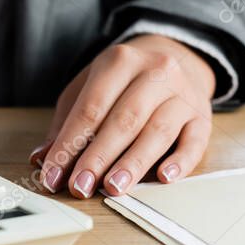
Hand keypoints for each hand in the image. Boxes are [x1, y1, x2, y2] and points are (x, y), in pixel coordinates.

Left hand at [31, 34, 215, 197]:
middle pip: (123, 121)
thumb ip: (66, 123)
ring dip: (133, 163)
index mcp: (119, 62)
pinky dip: (180, 161)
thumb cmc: (123, 82)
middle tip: (80, 186)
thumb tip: (42, 158)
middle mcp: (155, 72)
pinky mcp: (202, 117)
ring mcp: (182, 94)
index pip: (90, 109)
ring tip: (113, 187)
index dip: (70, 145)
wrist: (175, 57)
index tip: (53, 176)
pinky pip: (194, 141)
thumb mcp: (89, 88)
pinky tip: (164, 177)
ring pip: (157, 132)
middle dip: (98, 157)